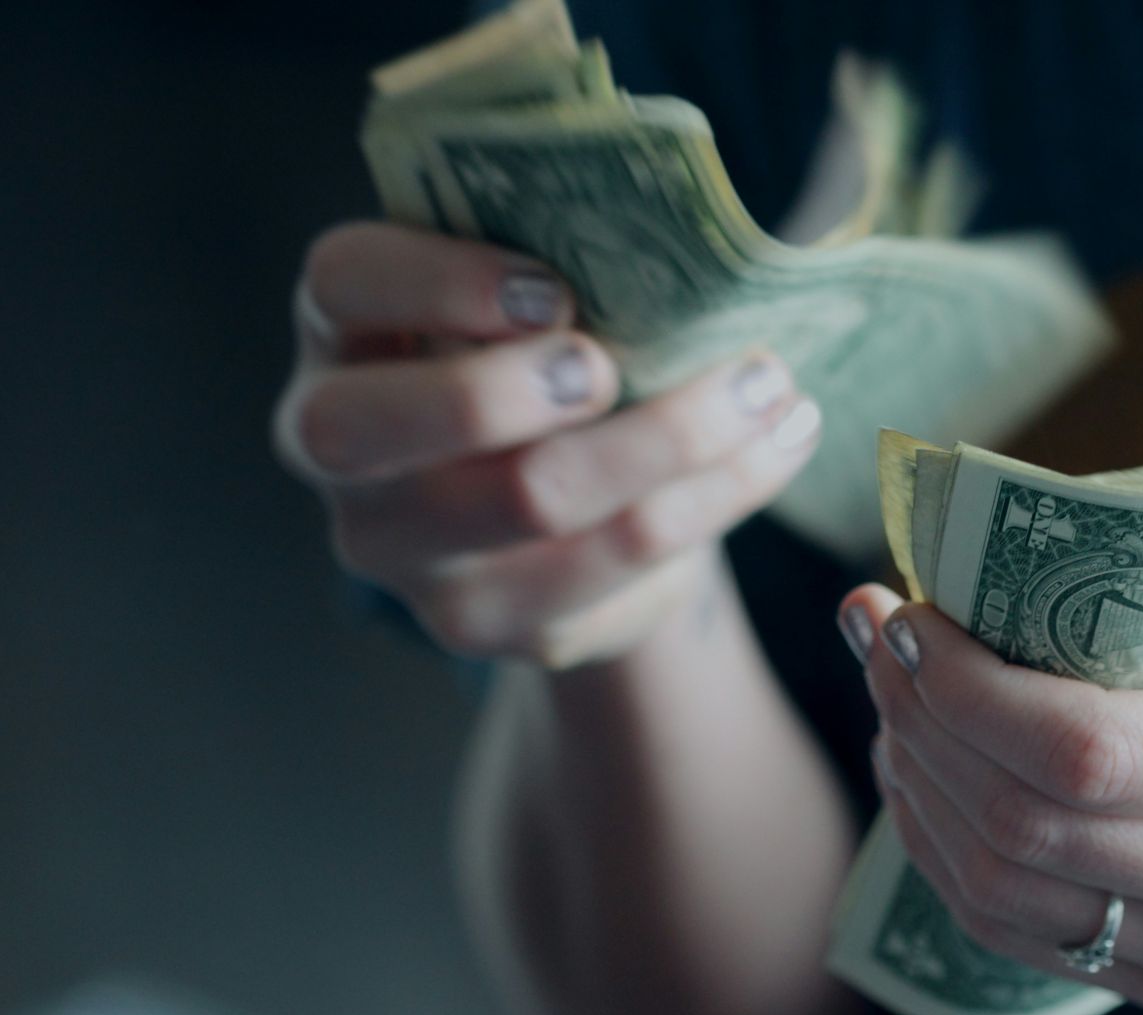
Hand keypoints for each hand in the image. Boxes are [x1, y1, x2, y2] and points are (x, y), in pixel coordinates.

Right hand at [274, 222, 821, 666]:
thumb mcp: (529, 297)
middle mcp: (340, 450)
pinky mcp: (492, 623)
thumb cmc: (545, 357)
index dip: (437, 282)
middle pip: (385, 426)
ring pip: (531, 499)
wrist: (568, 506)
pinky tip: (778, 445)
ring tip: (769, 387)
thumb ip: (560, 260)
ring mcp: (407, 553)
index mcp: (343, 332)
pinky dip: (717, 495)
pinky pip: (617, 564)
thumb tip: (685, 240)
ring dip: (672, 436)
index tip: (551, 289)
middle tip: (611, 363)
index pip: (342, 284)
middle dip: (510, 388)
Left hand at [838, 572, 1142, 1014]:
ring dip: (917, 786)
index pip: (1085, 753)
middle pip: (1025, 828)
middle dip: (918, 721)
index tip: (906, 612)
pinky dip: (951, 852)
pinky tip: (927, 772)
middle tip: (875, 632)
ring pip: (1004, 894)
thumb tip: (974, 553)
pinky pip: (1025, 935)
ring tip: (891, 696)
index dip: (963, 687)